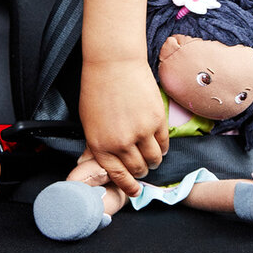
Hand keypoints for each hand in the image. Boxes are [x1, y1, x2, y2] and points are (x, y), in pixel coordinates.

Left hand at [78, 58, 168, 197]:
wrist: (114, 62)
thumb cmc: (97, 88)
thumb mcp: (88, 120)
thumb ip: (94, 144)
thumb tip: (90, 162)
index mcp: (100, 145)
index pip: (117, 176)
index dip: (128, 186)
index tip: (135, 191)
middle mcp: (121, 143)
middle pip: (138, 169)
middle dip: (141, 172)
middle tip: (143, 168)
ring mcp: (141, 132)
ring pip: (154, 159)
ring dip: (154, 161)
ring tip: (152, 155)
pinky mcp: (157, 120)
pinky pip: (164, 143)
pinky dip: (163, 146)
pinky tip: (159, 142)